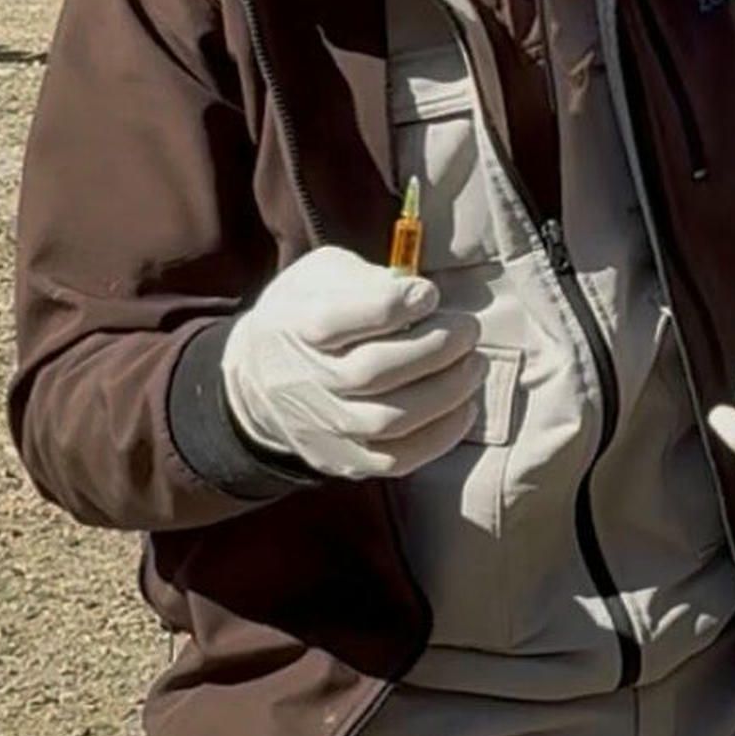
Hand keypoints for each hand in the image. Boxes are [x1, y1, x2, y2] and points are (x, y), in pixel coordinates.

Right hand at [222, 246, 485, 480]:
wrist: (259, 380)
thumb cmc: (309, 314)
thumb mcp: (322, 276)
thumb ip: (367, 279)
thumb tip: (422, 296)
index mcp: (296, 327)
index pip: (341, 320)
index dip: (394, 305)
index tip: (429, 294)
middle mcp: (306, 380)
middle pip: (373, 372)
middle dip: (435, 348)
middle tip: (469, 329)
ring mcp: (324, 426)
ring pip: (390, 420)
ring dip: (446, 392)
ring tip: (475, 364)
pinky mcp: (344, 459)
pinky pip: (398, 459)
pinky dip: (440, 435)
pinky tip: (464, 406)